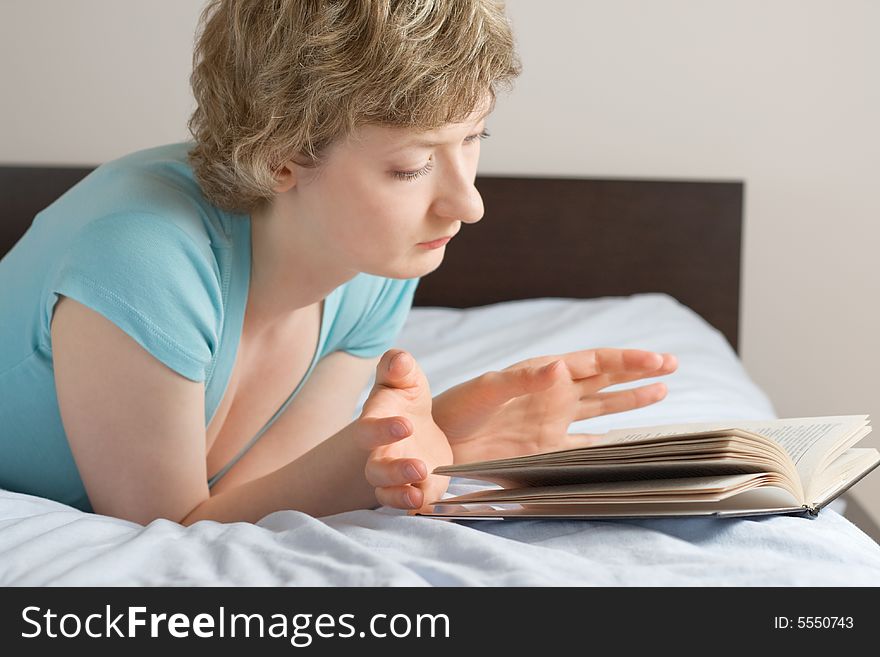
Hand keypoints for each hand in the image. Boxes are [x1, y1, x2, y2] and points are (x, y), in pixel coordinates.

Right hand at [356, 349, 452, 512]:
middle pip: (376, 470)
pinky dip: (418, 506)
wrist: (418, 422)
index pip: (369, 429)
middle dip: (394, 471)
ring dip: (401, 495)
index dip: (383, 430)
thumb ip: (399, 366)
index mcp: (376, 422)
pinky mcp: (415, 488)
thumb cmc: (406, 396)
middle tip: (419, 465)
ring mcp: (396, 475)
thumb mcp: (407, 377)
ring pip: (387, 493)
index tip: (406, 424)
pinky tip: (429, 503)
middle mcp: (381, 453)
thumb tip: (399, 359)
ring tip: (418, 495)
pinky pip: (411, 503)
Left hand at [431, 348, 677, 463]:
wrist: (438, 443)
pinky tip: (625, 439)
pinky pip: (585, 443)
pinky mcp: (546, 450)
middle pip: (605, 380)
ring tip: (661, 391)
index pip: (594, 362)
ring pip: (601, 408)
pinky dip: (607, 441)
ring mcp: (552, 422)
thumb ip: (524, 379)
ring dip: (629, 400)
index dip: (626, 359)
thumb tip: (562, 366)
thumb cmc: (457, 409)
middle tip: (672, 365)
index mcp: (544, 374)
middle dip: (637, 372)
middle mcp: (554, 395)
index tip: (658, 360)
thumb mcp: (488, 389)